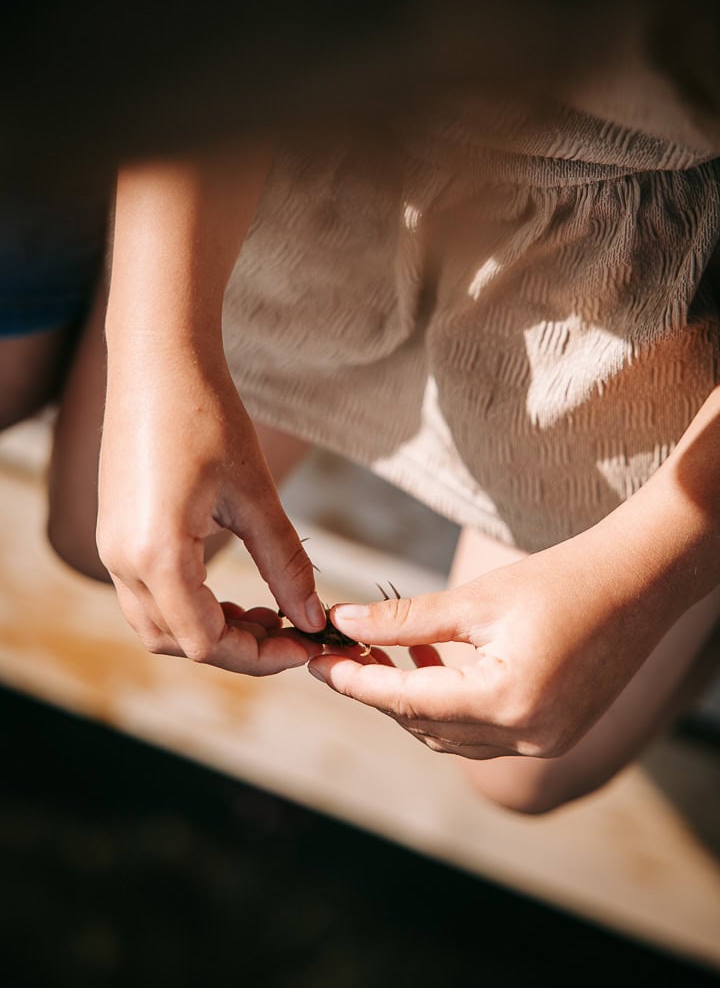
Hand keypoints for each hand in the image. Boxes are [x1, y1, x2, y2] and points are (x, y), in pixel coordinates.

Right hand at [97, 352, 325, 672]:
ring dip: (211, 630)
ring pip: (159, 625)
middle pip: (178, 642)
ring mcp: (112, 548)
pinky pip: (148, 595)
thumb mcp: (256, 494)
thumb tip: (313, 616)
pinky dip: (190, 606)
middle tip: (291, 630)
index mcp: (156, 553)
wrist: (159, 362)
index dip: (260, 655)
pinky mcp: (116, 534)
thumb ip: (285, 563)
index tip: (305, 642)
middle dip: (238, 648)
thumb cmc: (207, 415)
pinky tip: (231, 590)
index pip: (206, 642)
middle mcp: (122, 560)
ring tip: (266, 611)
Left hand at [306, 527, 683, 758]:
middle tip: (340, 654)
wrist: (639, 583)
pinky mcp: (554, 733)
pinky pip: (481, 731)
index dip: (353, 682)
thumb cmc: (560, 579)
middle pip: (424, 726)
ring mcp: (544, 741)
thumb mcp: (477, 598)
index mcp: (505, 700)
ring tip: (378, 654)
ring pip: (450, 735)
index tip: (314, 663)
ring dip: (410, 700)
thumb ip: (404, 618)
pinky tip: (429, 660)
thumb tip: (343, 621)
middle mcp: (526, 735)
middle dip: (377, 692)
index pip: (406, 701)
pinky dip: (447, 704)